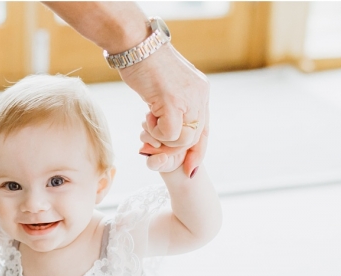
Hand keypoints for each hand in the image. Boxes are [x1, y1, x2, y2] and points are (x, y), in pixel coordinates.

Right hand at [119, 44, 208, 175]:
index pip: (205, 129)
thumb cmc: (144, 62)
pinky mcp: (173, 102)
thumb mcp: (166, 85)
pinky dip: (155, 132)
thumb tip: (168, 123)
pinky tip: (147, 116)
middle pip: (195, 138)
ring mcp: (188, 99)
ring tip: (148, 120)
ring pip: (182, 139)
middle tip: (153, 144)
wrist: (135, 43)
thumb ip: (173, 103)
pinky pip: (169, 134)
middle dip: (173, 149)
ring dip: (161, 137)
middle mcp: (200, 95)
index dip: (198, 151)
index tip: (190, 168)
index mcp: (200, 91)